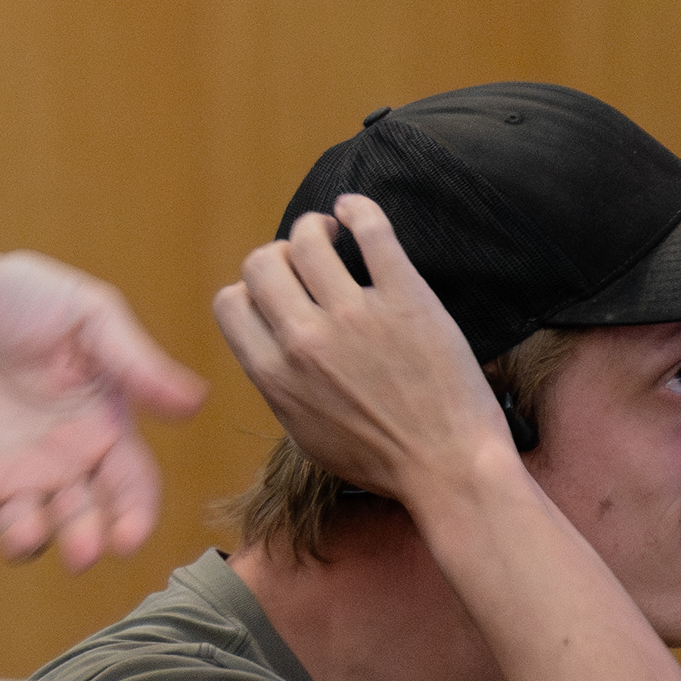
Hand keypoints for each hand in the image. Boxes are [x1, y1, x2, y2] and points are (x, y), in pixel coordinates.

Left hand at [0, 252, 205, 566]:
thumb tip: (196, 401)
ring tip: (25, 531)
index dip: (134, 517)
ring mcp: (5, 482)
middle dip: (85, 541)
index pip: (131, 488)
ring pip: (25, 534)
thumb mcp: (87, 315)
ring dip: (27, 541)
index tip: (127, 539)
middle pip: (83, 523)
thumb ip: (134, 361)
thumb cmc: (22, 298)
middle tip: (81, 551)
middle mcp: (60, 468)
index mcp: (102, 432)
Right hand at [209, 194, 516, 503]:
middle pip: (261, 263)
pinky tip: (354, 211)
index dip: (249, 292)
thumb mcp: (307, 434)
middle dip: (277, 255)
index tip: (275, 294)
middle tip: (304, 261)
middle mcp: (306, 341)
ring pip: (307, 239)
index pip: (231, 303)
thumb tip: (270, 346)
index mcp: (276, 376)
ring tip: (331, 231)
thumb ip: (280, 385)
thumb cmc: (382, 461)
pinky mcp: (405, 299)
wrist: (449, 469)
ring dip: (312, 227)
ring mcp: (355, 316)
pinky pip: (371, 232)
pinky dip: (357, 210)